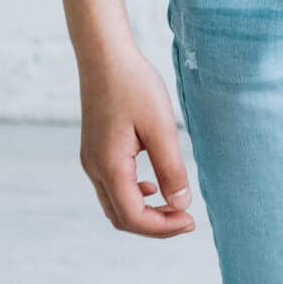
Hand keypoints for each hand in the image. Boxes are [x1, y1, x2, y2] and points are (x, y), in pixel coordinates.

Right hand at [77, 42, 195, 236]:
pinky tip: (154, 183)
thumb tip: (180, 204)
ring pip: (115, 204)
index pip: (133, 217)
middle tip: (186, 219)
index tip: (191, 221)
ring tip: (175, 204)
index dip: (163, 227)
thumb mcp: (161, 126)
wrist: (105, 56)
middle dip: (154, 225)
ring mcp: (91, 160)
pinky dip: (134, 194)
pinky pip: (112, 186)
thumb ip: (171, 168)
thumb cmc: (134, 85)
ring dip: (144, 211)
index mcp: (109, 166)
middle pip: (121, 217)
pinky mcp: (95, 150)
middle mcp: (94, 169)